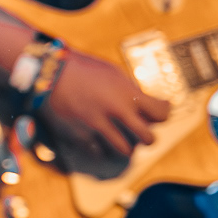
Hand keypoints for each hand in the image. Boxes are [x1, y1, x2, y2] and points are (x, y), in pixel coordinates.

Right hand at [34, 52, 170, 175]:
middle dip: (148, 138)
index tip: (161, 111)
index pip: (161, 112)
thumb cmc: (84, 68)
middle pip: (148, 137)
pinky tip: (100, 143)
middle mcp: (118, 110)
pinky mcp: (82, 132)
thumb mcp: (113, 73)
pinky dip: (102, 149)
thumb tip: (141, 104)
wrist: (52, 71)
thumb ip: (129, 90)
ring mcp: (100, 123)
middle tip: (144, 135)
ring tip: (125, 145)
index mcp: (128, 92)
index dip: (164, 113)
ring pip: (125, 150)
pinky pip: (99, 150)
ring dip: (128, 148)